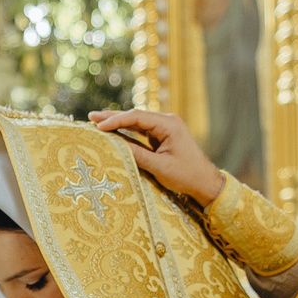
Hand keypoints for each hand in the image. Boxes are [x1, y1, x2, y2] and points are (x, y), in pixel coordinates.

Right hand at [90, 109, 223, 203]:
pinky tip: (113, 129)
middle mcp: (168, 121)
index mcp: (169, 124)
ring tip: (98, 121)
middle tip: (92, 116)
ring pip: (137, 121)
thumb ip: (137, 155)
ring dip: (119, 122)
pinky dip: (127, 130)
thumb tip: (115, 146)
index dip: (116, 120)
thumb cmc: (186, 175)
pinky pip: (142, 130)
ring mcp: (165, 127)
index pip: (137, 118)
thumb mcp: (159, 167)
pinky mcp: (163, 135)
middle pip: (136, 116)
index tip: (99, 125)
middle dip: (114, 117)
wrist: (205, 182)